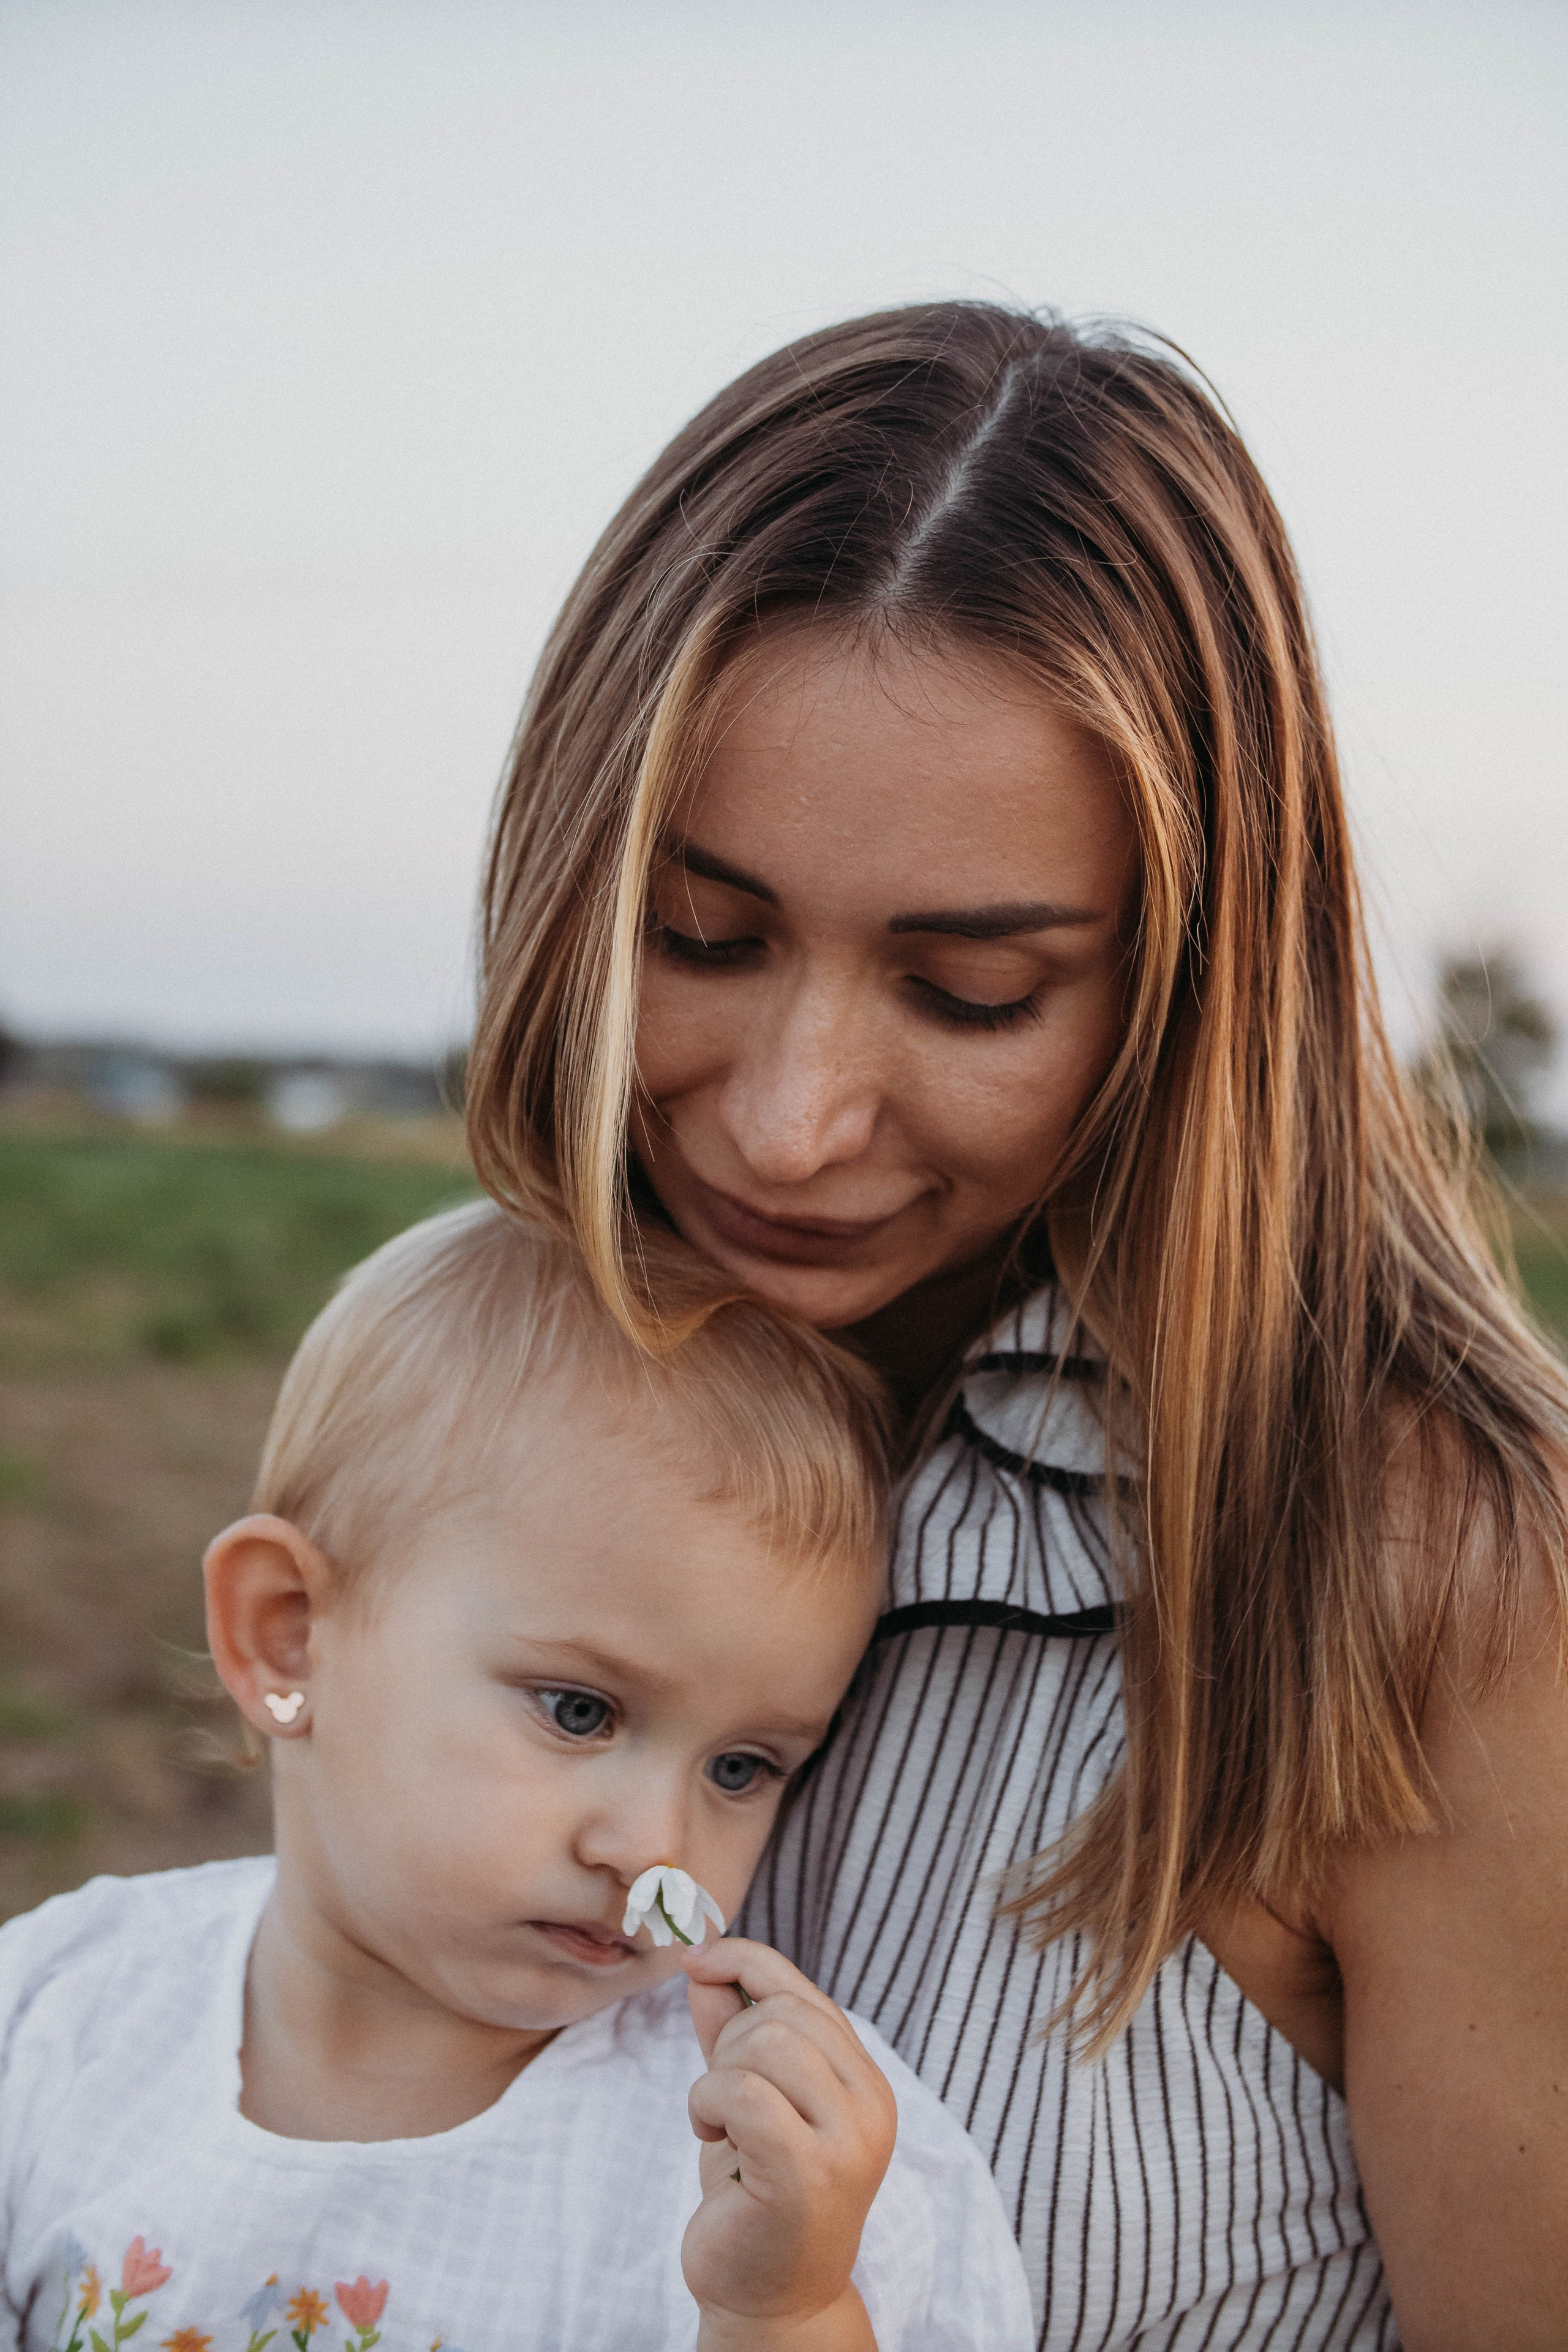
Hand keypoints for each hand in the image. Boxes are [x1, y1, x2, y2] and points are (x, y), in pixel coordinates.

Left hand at [678, 1937, 896, 2350]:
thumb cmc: (758, 2199)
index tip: (695, 1960)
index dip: (744, 1961)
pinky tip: (711, 2137)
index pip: (804, 1990)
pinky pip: (743, 2093)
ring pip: (764, 2044)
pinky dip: (708, 2103)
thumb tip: (703, 1965)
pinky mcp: (808, 2172)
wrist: (772, 2301)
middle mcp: (870, 2103)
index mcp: (865, 2080)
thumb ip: (729, 2033)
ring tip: (718, 2122)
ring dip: (716, 2077)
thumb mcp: (744, 2102)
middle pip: (781, 2012)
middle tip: (720, 2098)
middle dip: (728, 2042)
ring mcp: (847, 2140)